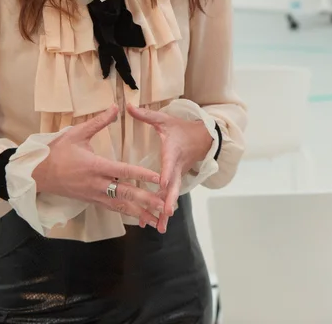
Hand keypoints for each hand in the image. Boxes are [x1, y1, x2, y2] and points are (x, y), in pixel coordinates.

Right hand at [31, 105, 166, 227]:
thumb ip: (99, 122)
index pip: (123, 171)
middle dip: (146, 200)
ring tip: (157, 219)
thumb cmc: (57, 151)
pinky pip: (112, 208)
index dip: (142, 175)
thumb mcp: (76, 133)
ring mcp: (94, 195)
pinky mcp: (91, 201)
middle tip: (164, 205)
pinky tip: (139, 218)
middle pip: (125, 194)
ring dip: (140, 212)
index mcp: (95, 166)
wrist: (38, 173)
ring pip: (120, 206)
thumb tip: (116, 107)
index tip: (159, 178)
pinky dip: (127, 213)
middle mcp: (96, 184)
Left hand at [127, 104, 214, 233]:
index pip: (169, 164)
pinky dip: (165, 209)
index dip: (166, 173)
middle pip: (173, 186)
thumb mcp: (165, 120)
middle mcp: (176, 167)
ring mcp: (178, 176)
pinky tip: (158, 223)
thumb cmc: (181, 128)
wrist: (204, 138)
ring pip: (172, 195)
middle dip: (169, 200)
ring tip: (160, 226)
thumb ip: (146, 115)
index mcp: (173, 152)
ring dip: (166, 211)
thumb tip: (127, 105)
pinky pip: (170, 196)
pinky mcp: (177, 181)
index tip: (162, 182)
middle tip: (166, 213)